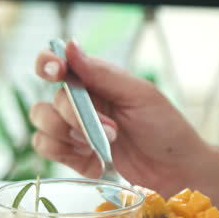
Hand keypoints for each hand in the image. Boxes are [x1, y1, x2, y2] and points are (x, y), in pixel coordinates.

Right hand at [30, 40, 211, 196]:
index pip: (57, 64)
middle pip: (50, 101)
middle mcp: (81, 103)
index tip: (56, 71)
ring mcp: (75, 131)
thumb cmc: (166, 128)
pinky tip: (92, 159)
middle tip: (112, 131)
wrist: (176, 171)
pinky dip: (65, 154)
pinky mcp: (73, 156)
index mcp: (95, 81)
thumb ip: (102, 73)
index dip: (47, 64)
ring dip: (68, 136)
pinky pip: (46, 148)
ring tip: (103, 146)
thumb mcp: (139, 95)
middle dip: (74, 117)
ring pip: (42, 124)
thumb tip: (69, 46)